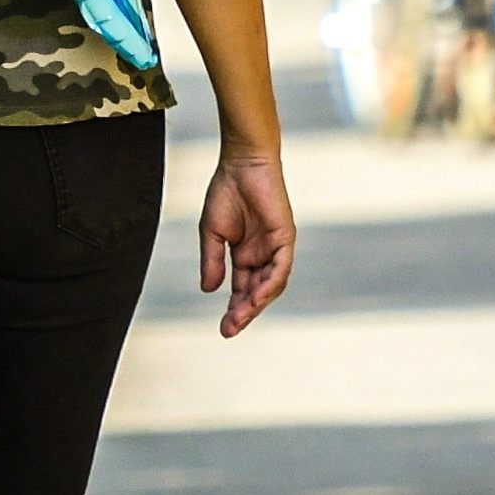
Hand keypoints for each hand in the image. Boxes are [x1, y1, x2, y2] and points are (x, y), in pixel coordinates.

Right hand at [200, 152, 293, 336]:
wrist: (241, 164)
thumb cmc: (225, 193)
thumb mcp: (212, 233)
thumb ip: (212, 261)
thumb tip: (208, 290)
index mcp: (245, 255)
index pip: (242, 289)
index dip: (234, 309)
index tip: (224, 329)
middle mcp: (263, 255)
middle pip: (257, 291)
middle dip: (244, 312)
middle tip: (229, 329)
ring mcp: (276, 248)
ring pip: (271, 284)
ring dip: (257, 303)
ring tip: (240, 317)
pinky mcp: (285, 238)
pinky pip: (281, 267)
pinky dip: (270, 284)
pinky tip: (257, 297)